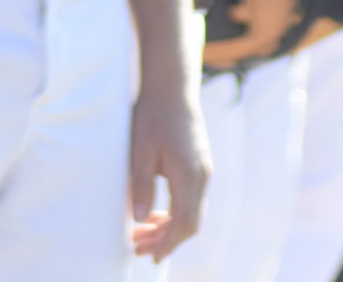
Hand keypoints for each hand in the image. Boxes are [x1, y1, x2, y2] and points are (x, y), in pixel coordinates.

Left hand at [128, 86, 208, 260]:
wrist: (172, 86)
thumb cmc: (153, 115)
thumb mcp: (140, 151)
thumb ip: (142, 186)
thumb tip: (141, 220)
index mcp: (189, 175)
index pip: (183, 223)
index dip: (167, 244)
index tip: (149, 256)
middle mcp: (202, 176)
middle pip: (190, 223)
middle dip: (166, 240)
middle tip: (138, 249)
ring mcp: (204, 170)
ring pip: (192, 212)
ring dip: (169, 228)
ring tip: (142, 234)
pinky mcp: (199, 164)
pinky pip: (191, 199)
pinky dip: (175, 213)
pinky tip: (155, 214)